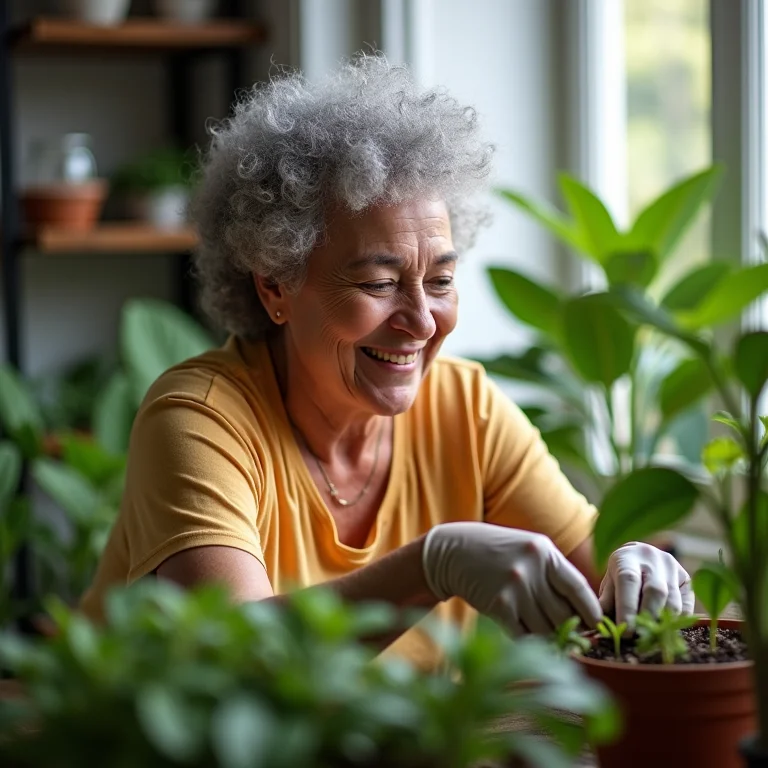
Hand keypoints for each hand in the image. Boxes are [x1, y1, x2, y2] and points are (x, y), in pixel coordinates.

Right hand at [421, 522, 601, 636]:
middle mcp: (532, 569)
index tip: (597, 626)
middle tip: (573, 639)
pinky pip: (524, 635)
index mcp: (544, 552)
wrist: (454, 552)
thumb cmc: (498, 552)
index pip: (579, 588)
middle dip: (570, 630)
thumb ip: (554, 573)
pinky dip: (528, 641)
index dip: (591, 611)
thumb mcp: (529, 550)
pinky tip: (526, 636)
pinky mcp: (499, 606)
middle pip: (564, 614)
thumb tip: (583, 612)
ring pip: (546, 629)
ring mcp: (515, 588)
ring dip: (549, 639)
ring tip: (549, 640)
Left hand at [598, 542, 694, 627]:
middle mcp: (653, 559)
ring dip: (662, 623)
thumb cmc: (620, 574)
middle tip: (639, 638)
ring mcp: (673, 568)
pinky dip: (676, 623)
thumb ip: (607, 602)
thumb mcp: (609, 583)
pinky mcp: (688, 580)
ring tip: (650, 636)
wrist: (641, 556)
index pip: (628, 580)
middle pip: (655, 591)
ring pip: (673, 602)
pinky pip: (686, 608)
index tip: (625, 631)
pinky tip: (664, 629)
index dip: (627, 607)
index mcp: (629, 557)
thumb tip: (604, 626)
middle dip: (647, 618)